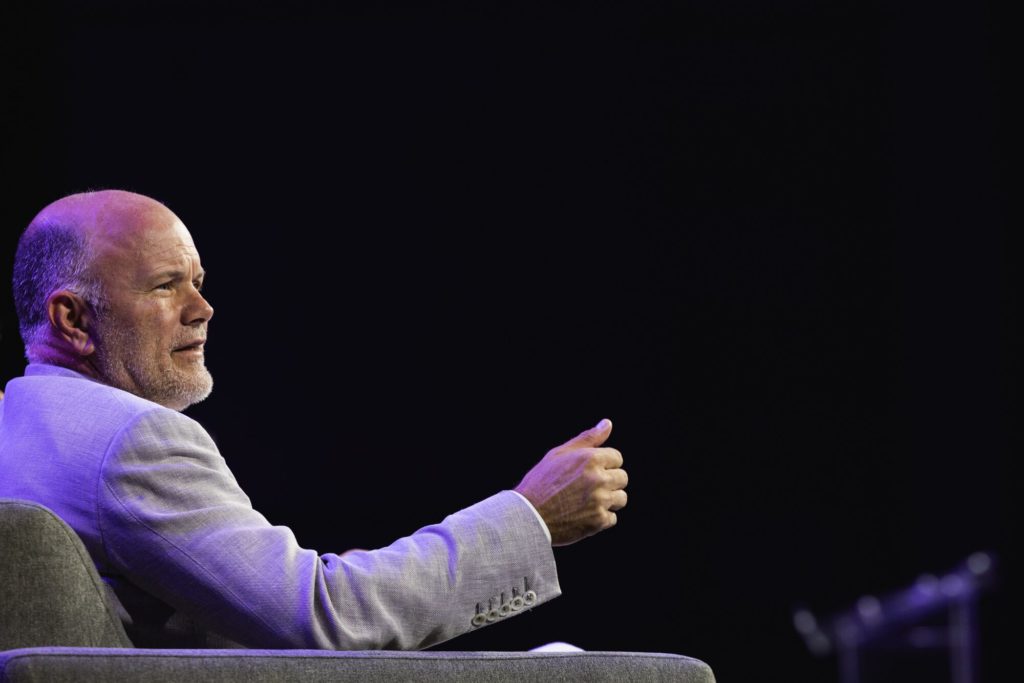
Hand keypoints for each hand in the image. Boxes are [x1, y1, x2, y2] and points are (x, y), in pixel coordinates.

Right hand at [514, 418, 627, 545]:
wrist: (528, 516)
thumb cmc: (541, 482)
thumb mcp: (559, 453)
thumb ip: (587, 438)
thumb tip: (607, 423)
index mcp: (591, 459)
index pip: (617, 458)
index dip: (604, 464)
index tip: (590, 471)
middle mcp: (599, 478)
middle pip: (622, 478)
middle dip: (609, 481)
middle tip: (587, 487)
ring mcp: (600, 501)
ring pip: (621, 498)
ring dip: (609, 500)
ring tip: (587, 502)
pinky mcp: (598, 521)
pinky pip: (612, 518)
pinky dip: (601, 518)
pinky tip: (583, 515)